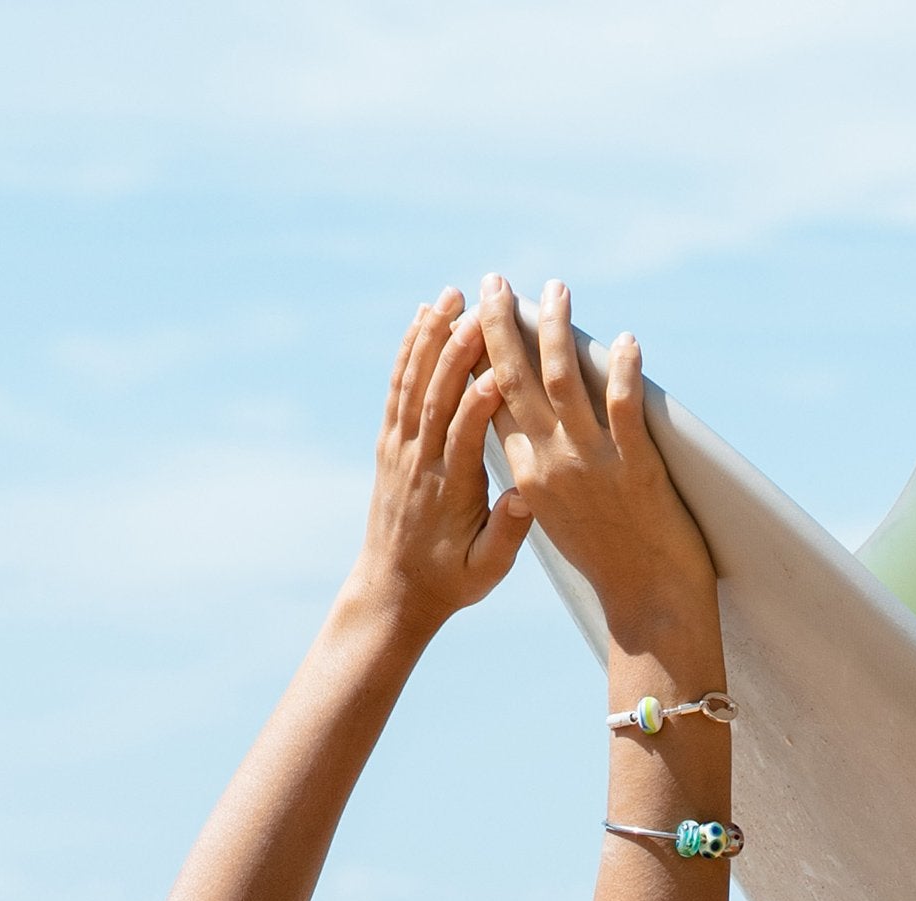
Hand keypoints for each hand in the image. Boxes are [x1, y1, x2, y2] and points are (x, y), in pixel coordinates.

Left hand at [345, 291, 533, 634]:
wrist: (393, 591)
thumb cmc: (451, 581)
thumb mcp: (486, 571)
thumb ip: (506, 535)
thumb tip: (525, 498)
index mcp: (450, 491)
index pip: (463, 436)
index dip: (480, 400)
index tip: (501, 367)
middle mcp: (420, 464)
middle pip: (436, 398)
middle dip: (455, 351)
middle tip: (480, 309)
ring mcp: (400, 450)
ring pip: (412, 384)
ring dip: (430, 337)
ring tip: (452, 295)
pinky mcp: (389, 444)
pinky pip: (397, 389)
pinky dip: (407, 351)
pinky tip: (423, 317)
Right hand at [472, 276, 719, 660]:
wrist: (648, 607)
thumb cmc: (606, 567)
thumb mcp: (551, 524)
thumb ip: (531, 481)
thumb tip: (521, 445)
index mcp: (524, 475)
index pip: (489, 402)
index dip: (478, 355)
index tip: (470, 317)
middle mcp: (548, 464)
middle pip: (512, 379)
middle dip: (498, 325)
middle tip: (494, 283)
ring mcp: (589, 464)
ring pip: (562, 379)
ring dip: (556, 328)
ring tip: (555, 289)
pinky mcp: (634, 469)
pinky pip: (624, 405)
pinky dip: (623, 368)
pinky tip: (626, 339)